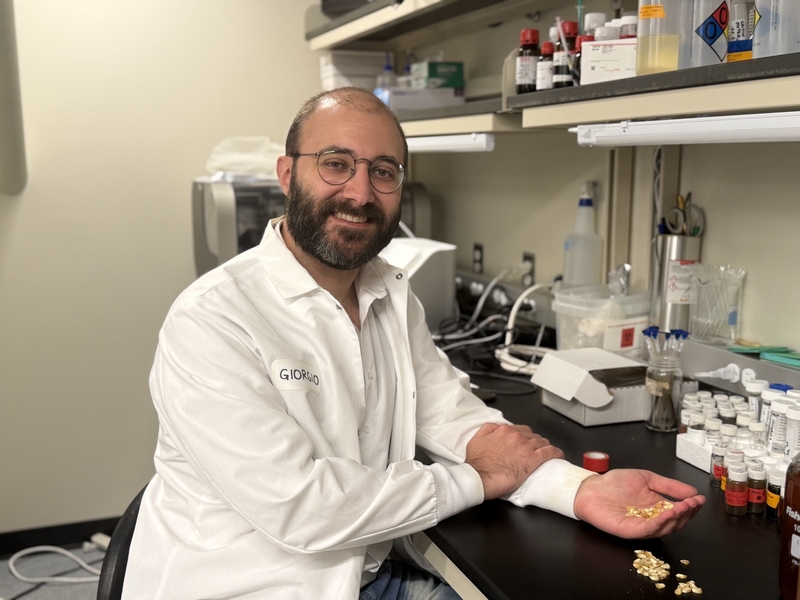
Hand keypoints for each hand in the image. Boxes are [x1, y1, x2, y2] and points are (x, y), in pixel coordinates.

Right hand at [466, 423, 563, 499]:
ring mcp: (525, 447)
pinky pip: (549, 452)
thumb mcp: (476, 439)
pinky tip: (558, 456)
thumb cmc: (476, 463)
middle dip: (536, 442)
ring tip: (548, 453)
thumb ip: (488, 429)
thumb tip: (497, 427)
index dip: (526, 437)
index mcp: (504, 431)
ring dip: (546, 447)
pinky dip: (555, 453)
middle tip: (537, 450)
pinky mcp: (532, 460)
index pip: (522, 430)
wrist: (478, 477)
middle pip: (533, 436)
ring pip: (542, 442)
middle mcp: (516, 436)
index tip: (528, 443)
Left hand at [573, 469, 704, 538]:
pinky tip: (667, 513)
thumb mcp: (646, 478)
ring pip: (665, 528)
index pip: (680, 511)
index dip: (691, 507)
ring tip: (683, 507)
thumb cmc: (615, 483)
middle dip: (687, 513)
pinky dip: (660, 523)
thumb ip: (669, 485)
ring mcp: (642, 527)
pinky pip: (648, 530)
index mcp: (657, 507)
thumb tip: (693, 491)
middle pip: (676, 522)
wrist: (591, 488)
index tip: (700, 499)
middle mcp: (652, 519)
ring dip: (676, 518)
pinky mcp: (630, 531)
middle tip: (692, 503)